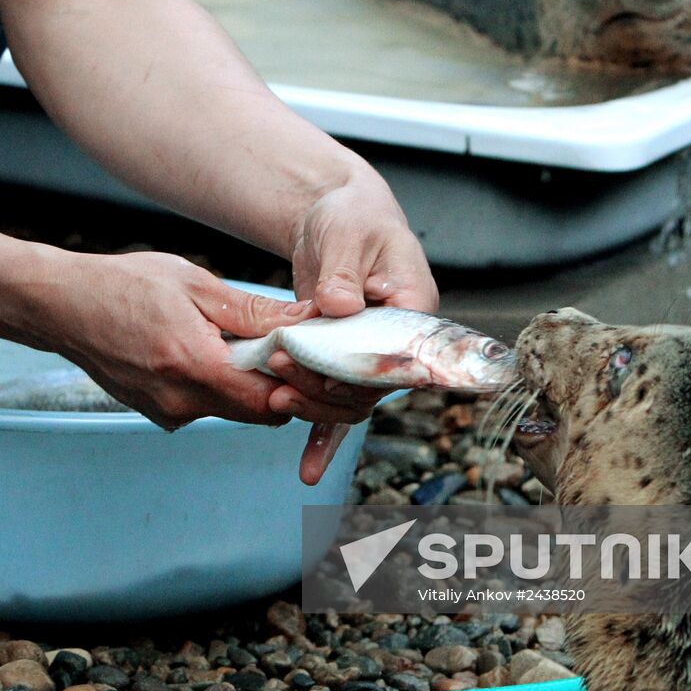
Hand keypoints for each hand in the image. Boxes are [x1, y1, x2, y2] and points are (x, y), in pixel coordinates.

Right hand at [27, 250, 383, 429]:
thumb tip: (308, 320)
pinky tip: (218, 353)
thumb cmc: (123, 284)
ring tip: (262, 347)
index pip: (273, 400)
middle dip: (288, 388)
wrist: (58, 306)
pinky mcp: (156, 413)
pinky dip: (223, 386)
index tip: (323, 364)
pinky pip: (206, 406)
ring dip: (254, 385)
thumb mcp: (195, 283)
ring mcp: (166, 413)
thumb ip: (253, 310)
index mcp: (194, 366)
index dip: (305, 387)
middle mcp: (180, 402)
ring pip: (235, 410)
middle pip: (260, 413)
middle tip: (303, 355)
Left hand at [270, 175, 439, 484]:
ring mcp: (370, 355)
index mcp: (415, 308)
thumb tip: (338, 305)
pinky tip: (308, 473)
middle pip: (372, 384)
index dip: (366, 367)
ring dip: (314, 404)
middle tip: (284, 366)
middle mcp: (399, 341)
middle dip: (327, 384)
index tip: (329, 366)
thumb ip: (343, 271)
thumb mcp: (347, 235)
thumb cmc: (353, 219)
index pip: (402, 353)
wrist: (337, 218)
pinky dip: (322, 439)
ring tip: (275, 396)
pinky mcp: (342, 362)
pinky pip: (336, 405)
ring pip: (351, 400)